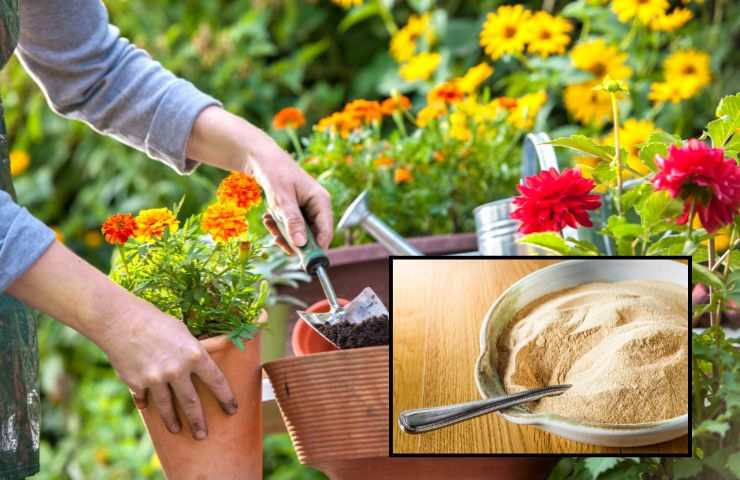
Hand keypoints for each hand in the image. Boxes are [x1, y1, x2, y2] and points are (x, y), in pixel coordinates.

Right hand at [8, 242, 235, 440]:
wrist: (121, 321)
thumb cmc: (156, 322)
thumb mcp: (183, 332)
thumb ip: (192, 352)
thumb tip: (200, 366)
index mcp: (195, 355)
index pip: (216, 381)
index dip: (226, 398)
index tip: (232, 410)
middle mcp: (178, 370)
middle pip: (192, 403)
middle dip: (199, 422)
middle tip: (203, 435)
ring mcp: (156, 379)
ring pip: (167, 408)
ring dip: (173, 421)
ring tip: (177, 430)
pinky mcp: (137, 384)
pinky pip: (144, 399)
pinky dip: (146, 403)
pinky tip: (147, 409)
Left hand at [252, 143, 331, 253]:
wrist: (263, 160)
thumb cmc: (275, 175)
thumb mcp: (282, 200)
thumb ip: (293, 222)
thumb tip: (302, 244)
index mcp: (321, 201)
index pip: (326, 232)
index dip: (316, 248)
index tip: (303, 261)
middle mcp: (318, 207)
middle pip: (312, 236)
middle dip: (293, 240)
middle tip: (276, 239)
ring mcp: (308, 210)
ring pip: (300, 234)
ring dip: (283, 233)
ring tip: (269, 221)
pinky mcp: (298, 212)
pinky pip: (291, 228)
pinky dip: (279, 227)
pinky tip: (269, 218)